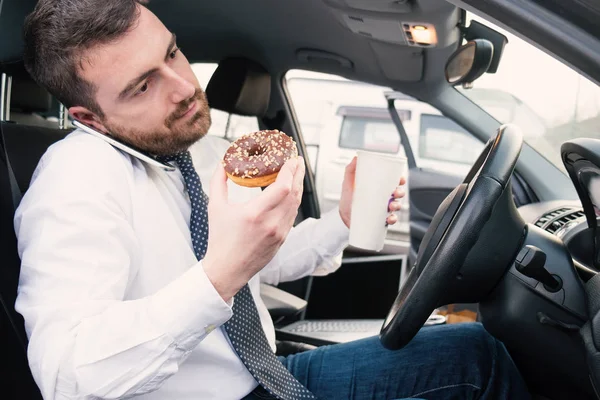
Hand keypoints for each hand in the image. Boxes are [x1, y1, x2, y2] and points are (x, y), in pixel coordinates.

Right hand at [202, 157, 304, 300]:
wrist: (227, 270)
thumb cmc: (220, 241)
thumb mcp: (215, 208)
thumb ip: (218, 183)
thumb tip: (222, 164)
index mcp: (255, 214)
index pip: (282, 187)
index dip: (289, 171)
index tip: (290, 159)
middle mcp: (271, 223)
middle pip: (294, 193)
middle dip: (298, 174)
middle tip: (298, 160)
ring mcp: (279, 232)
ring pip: (295, 204)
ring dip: (298, 186)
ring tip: (297, 173)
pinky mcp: (282, 239)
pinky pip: (292, 215)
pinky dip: (293, 201)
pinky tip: (291, 192)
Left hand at [339, 156, 405, 227]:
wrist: (343, 218)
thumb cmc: (347, 200)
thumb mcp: (348, 184)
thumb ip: (350, 170)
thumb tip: (355, 157)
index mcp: (378, 188)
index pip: (392, 182)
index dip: (399, 180)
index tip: (400, 179)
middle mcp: (383, 198)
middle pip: (398, 193)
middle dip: (400, 192)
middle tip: (395, 193)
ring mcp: (383, 209)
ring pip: (396, 206)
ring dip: (397, 205)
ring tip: (391, 206)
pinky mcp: (381, 220)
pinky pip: (391, 219)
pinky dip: (393, 219)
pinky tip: (389, 218)